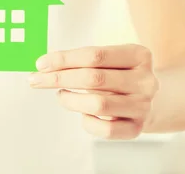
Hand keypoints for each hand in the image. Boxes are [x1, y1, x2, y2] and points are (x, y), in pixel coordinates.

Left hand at [28, 44, 158, 139]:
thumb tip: (44, 65)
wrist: (148, 98)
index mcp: (138, 55)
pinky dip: (87, 121)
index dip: (63, 59)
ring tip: (61, 95)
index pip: (94, 55)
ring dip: (70, 100)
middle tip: (36, 80)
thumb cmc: (118, 73)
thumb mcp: (108, 59)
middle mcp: (145, 80)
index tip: (40, 64)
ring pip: (98, 105)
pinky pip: (104, 129)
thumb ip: (81, 59)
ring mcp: (143, 106)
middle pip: (93, 78)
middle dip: (59, 78)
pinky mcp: (137, 128)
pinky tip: (83, 113)